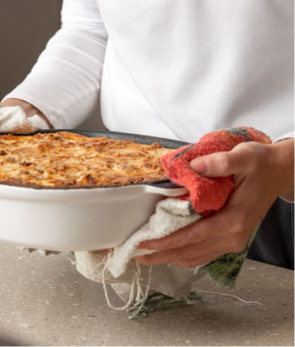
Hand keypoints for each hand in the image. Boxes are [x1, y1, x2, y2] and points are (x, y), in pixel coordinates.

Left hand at [136, 138, 293, 268]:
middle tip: (135, 253)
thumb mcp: (243, 157)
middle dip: (162, 254)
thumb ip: (220, 163)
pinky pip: (204, 252)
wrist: (279, 172)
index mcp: (233, 220)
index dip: (166, 242)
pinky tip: (171, 251)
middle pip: (191, 252)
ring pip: (197, 256)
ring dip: (171, 257)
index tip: (144, 243)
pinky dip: (185, 254)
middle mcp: (233, 236)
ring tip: (147, 255)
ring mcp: (233, 240)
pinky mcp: (232, 237)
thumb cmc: (261, 164)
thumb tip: (194, 166)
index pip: (192, 236)